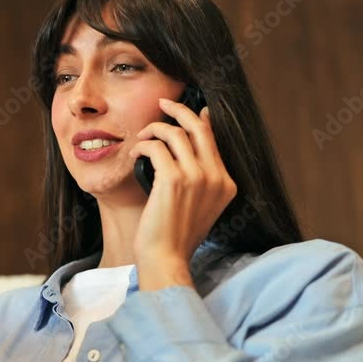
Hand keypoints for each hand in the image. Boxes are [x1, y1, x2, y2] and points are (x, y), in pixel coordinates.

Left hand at [129, 98, 236, 289]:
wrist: (166, 258)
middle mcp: (216, 177)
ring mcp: (197, 177)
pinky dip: (143, 146)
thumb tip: (194, 149)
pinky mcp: (173, 179)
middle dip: (179, 109)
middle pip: (199, 127)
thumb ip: (201, 178)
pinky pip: (156, 147)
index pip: (213, 139)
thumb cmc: (176, 235)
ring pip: (175, 133)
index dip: (199, 119)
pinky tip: (136, 154)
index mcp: (226, 184)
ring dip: (154, 130)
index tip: (188, 108)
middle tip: (163, 103)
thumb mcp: (199, 205)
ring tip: (142, 138)